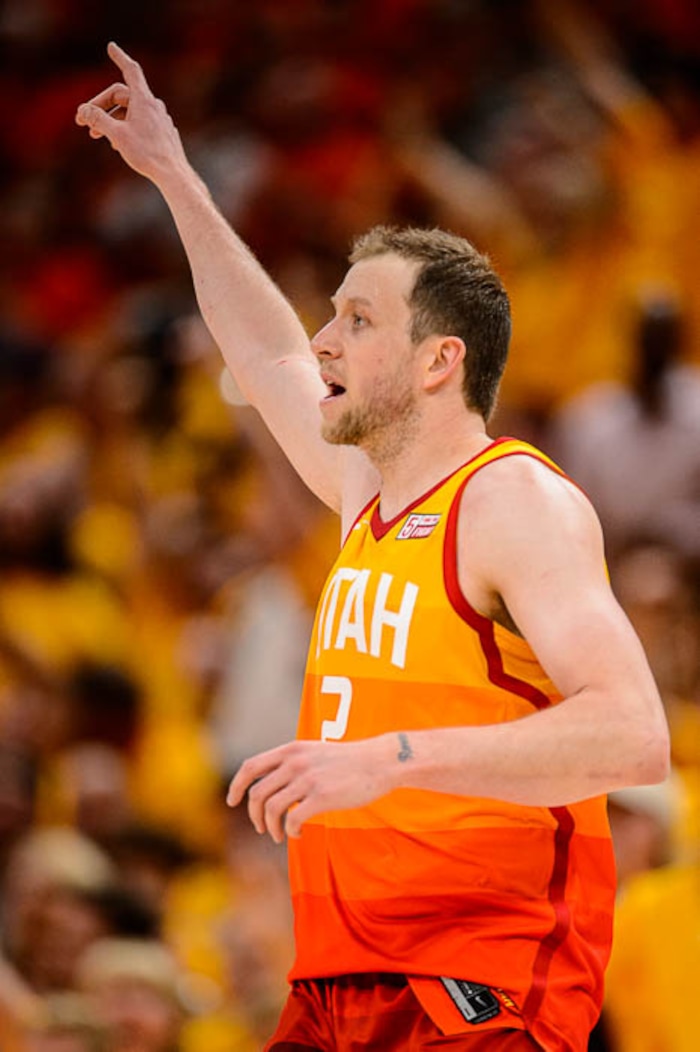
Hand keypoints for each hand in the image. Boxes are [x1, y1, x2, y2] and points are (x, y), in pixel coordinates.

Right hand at [75, 41, 188, 185]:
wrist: (173, 174)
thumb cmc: (146, 154)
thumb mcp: (116, 134)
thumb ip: (98, 119)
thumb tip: (83, 110)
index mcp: (143, 100)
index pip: (130, 70)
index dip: (120, 57)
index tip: (111, 46)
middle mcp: (154, 106)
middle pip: (122, 97)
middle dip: (101, 106)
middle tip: (83, 122)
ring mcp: (160, 120)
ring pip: (130, 112)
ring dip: (111, 120)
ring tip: (96, 135)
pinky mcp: (163, 133)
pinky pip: (140, 124)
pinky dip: (125, 128)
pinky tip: (117, 144)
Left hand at [226, 737, 393, 842]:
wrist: (380, 761)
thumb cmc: (349, 761)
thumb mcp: (315, 752)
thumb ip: (293, 762)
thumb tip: (273, 784)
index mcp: (291, 750)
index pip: (250, 767)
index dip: (236, 786)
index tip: (232, 801)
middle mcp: (295, 762)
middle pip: (257, 793)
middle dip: (254, 815)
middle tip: (262, 828)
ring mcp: (308, 779)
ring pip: (271, 809)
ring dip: (271, 828)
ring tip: (280, 836)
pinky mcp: (322, 796)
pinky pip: (292, 820)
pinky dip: (290, 832)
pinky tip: (299, 834)